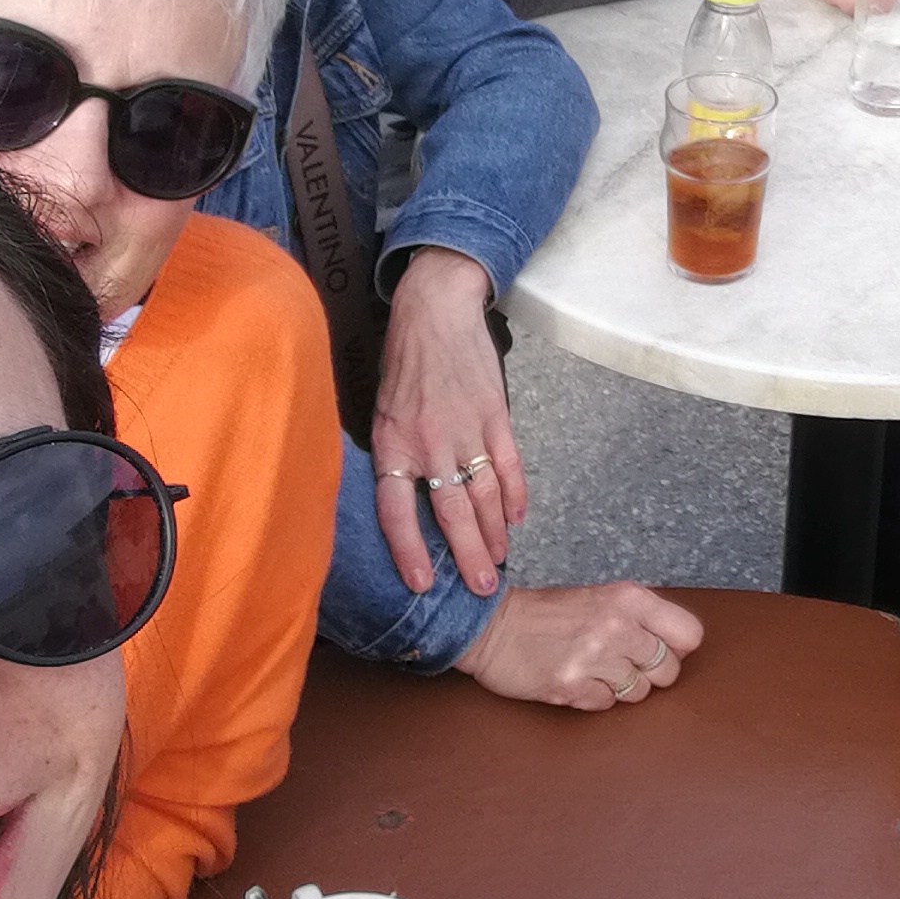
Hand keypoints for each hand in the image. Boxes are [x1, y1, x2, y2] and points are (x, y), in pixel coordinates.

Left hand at [372, 249, 522, 596]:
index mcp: (392, 443)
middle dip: (468, 555)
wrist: (435, 310)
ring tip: (500, 559)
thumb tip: (403, 499)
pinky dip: (517, 493)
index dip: (410, 550)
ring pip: (484, 494)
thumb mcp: (381, 410)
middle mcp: (429, 443)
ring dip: (494, 531)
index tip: (422, 583)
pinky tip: (518, 516)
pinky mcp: (495, 415)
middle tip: (482, 588)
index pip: (397, 511)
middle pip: (450, 512)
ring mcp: (466, 430)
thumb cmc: (403, 361)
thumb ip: (394, 454)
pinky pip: (509, 464)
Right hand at [461, 582, 704, 709]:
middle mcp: (617, 625)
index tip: (659, 650)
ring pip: (640, 692)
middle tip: (622, 664)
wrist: (494, 627)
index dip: (677, 648)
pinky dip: (594, 697)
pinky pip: (607, 705)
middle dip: (651, 673)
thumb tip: (681, 649)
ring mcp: (594, 657)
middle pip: (669, 669)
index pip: (690, 634)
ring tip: (595, 669)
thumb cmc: (550, 615)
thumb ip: (643, 618)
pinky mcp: (572, 686)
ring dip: (621, 687)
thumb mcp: (602, 599)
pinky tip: (576, 680)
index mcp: (628, 598)